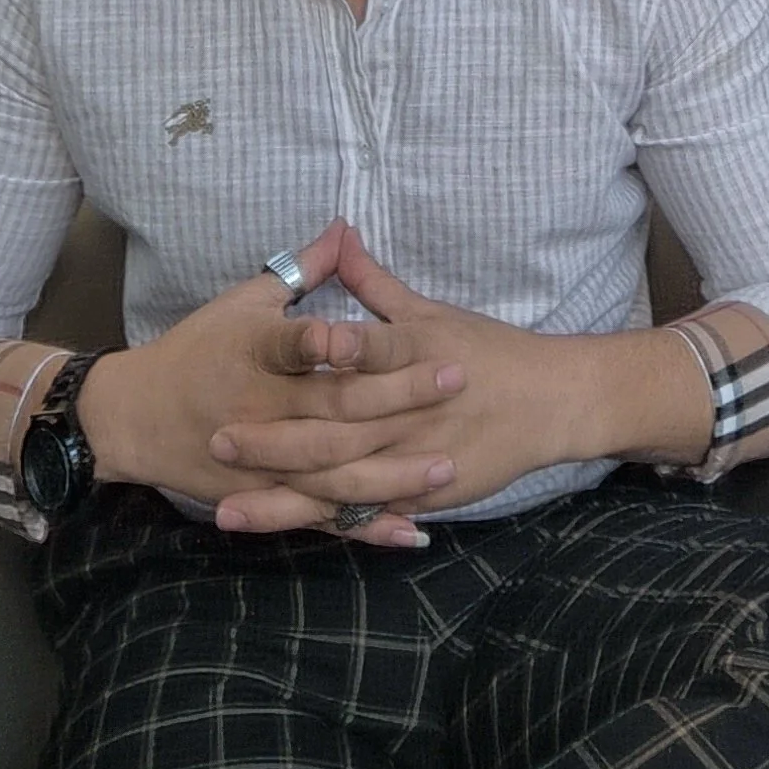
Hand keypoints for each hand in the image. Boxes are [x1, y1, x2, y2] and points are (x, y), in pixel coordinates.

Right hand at [77, 219, 466, 546]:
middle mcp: (259, 409)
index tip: (363, 336)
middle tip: (454, 377)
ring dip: (393, 472)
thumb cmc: (198, 348)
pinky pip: (320, 516)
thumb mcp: (244, 301)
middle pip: (331, 408)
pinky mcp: (266, 496)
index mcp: (253, 352)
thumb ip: (301, 269)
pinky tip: (410, 528)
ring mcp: (263, 461)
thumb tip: (344, 226)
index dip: (323, 342)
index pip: (290, 345)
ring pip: (334, 472)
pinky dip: (365, 526)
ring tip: (446, 465)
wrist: (136, 417)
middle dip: (396, 396)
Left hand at [206, 227, 627, 528]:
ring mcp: (415, 458)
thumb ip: (375, 282)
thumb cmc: (487, 349)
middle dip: (273, 441)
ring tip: (228, 509)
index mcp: (411, 355)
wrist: (550, 401)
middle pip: (336, 429)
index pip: (359, 353)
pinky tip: (286, 536)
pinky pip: (369, 513)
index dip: (308, 355)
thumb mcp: (430, 311)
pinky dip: (327, 526)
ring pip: (342, 483)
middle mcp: (409, 411)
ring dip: (283, 500)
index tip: (256, 355)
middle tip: (218, 441)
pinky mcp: (425, 494)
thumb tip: (339, 233)